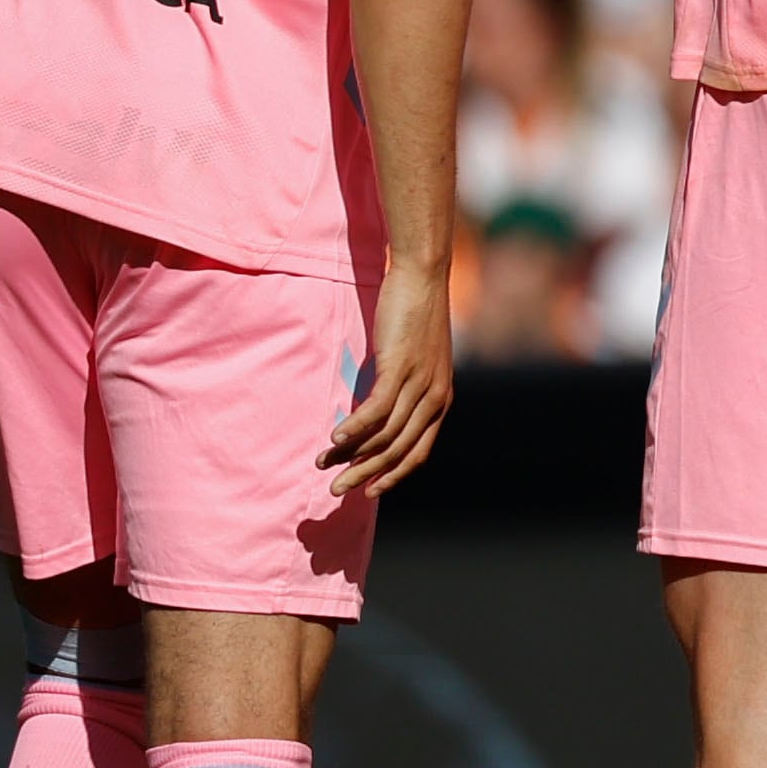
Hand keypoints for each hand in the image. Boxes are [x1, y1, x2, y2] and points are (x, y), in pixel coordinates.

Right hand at [324, 261, 455, 499]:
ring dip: (351, 454)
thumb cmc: (416, 315)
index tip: (369, 492)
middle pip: (398, 451)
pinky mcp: (400, 367)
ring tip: (324, 464)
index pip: (418, 453)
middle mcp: (435, 397)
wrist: (424, 275)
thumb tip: (377, 412)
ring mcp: (419, 383)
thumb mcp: (417, 360)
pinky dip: (353, 428)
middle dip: (365, 475)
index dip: (392, 476)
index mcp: (441, 400)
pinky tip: (333, 438)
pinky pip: (375, 409)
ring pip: (384, 434)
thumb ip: (404, 389)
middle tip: (337, 491)